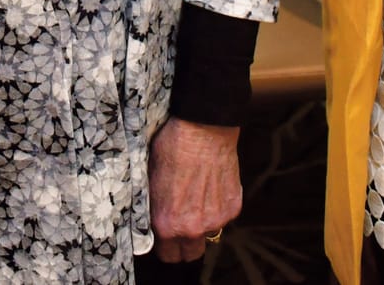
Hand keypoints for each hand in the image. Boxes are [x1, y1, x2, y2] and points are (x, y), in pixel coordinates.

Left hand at [148, 116, 241, 262]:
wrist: (203, 128)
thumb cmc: (172, 148)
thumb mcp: (150, 179)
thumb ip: (154, 207)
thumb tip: (153, 218)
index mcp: (167, 224)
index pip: (167, 255)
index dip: (165, 245)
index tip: (165, 236)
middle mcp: (193, 228)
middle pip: (190, 254)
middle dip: (185, 244)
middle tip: (182, 224)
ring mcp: (216, 219)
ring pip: (209, 233)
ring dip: (203, 223)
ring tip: (197, 196)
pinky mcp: (233, 207)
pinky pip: (224, 216)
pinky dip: (218, 207)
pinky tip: (211, 185)